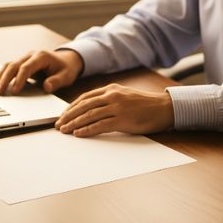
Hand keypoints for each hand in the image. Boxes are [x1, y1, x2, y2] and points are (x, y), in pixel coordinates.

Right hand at [0, 49, 83, 94]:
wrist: (66, 60)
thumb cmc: (66, 69)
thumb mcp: (66, 76)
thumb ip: (57, 81)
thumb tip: (46, 87)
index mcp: (41, 56)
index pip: (27, 67)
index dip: (20, 79)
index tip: (15, 91)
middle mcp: (30, 55)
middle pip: (13, 66)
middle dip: (4, 79)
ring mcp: (24, 58)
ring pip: (7, 66)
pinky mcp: (20, 63)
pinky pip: (7, 68)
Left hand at [54, 84, 173, 136]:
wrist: (164, 108)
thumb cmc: (144, 104)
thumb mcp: (124, 95)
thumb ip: (108, 99)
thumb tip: (89, 109)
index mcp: (110, 89)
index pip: (85, 98)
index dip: (71, 107)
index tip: (63, 115)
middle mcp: (112, 96)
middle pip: (83, 106)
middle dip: (68, 116)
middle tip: (58, 124)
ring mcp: (117, 107)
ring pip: (89, 115)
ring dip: (74, 123)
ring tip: (65, 130)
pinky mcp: (122, 120)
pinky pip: (100, 125)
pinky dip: (87, 130)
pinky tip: (79, 133)